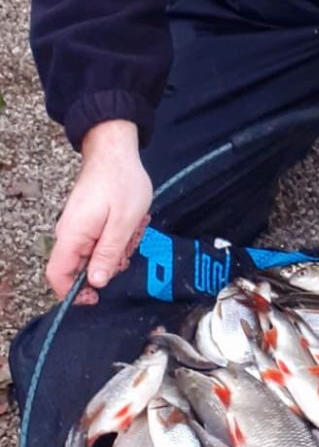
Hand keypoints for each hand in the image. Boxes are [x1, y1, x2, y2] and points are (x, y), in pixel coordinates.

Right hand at [46, 120, 152, 302]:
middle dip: (108, 265)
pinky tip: (130, 223)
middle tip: (129, 246)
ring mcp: (77, 227)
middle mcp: (69, 233)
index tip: (98, 296)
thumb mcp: (123, 222)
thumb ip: (108, 253)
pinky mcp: (86, 221)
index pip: (58, 276)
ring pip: (94, 255)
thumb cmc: (121, 181)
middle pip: (81, 268)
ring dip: (117, 249)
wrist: (114, 150)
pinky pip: (99, 240)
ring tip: (133, 228)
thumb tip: (96, 282)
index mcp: (73, 236)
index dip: (74, 293)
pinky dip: (117, 237)